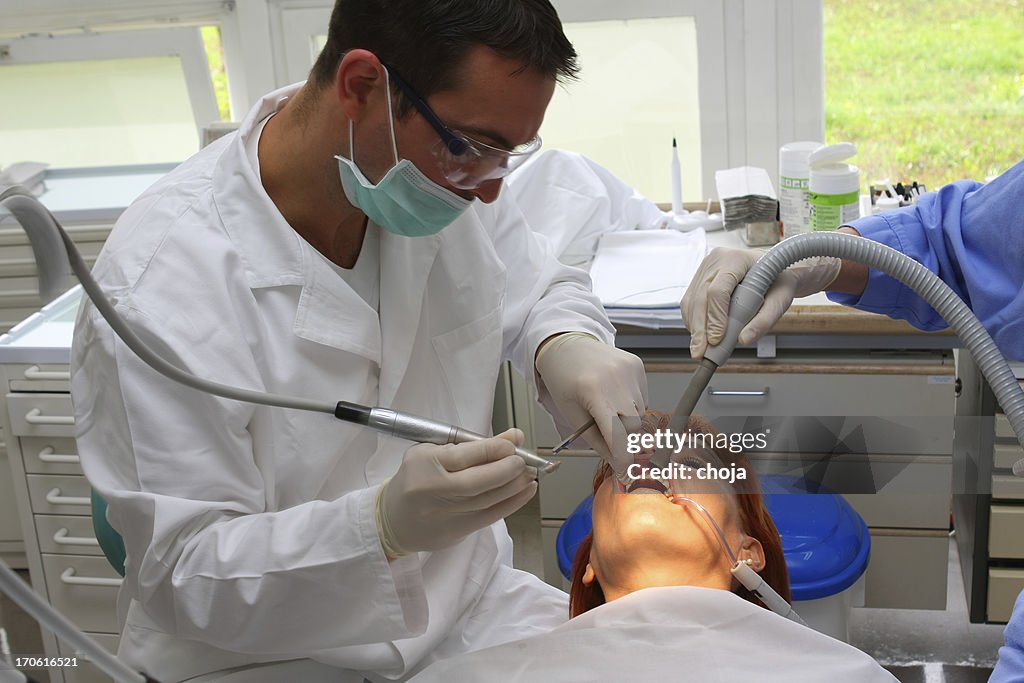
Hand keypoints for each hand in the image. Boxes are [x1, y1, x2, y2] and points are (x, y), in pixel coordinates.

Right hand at [376, 429, 535, 556]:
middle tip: (523, 461)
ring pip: (487, 500)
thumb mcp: (433, 451)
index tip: (512, 444)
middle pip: (477, 481)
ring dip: (514, 486)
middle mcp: (434, 489)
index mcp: (425, 463)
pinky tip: (526, 491)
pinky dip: (512, 503)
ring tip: (529, 474)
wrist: (393, 519)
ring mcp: (445, 513)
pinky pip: (490, 517)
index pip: (464, 456)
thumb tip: (513, 438)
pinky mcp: (455, 531)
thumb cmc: (416, 478)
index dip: (493, 449)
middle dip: (507, 469)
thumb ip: (471, 444)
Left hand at [535, 333, 647, 472]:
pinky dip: (632, 405)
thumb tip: (616, 460)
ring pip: (641, 413)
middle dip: (625, 440)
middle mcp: (616, 378)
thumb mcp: (571, 414)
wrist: (566, 344)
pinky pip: (643, 397)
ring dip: (628, 421)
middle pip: (634, 426)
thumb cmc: (563, 379)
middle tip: (614, 445)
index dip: (624, 457)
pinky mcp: (638, 366)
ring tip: (607, 410)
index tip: (625, 471)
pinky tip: (614, 396)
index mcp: (594, 391)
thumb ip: (595, 439)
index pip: (618, 434)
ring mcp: (630, 370)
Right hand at [682, 248, 840, 359]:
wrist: (776, 267)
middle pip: (700, 297)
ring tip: (701, 349)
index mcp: (736, 259)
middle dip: (700, 328)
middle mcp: (716, 259)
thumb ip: (765, 320)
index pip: (717, 291)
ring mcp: (705, 267)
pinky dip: (694, 321)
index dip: (715, 317)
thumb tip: (743, 340)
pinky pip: (690, 302)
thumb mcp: (781, 300)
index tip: (716, 340)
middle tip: (701, 353)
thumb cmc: (780, 280)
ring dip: (694, 327)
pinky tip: (701, 335)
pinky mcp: (699, 277)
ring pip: (691, 301)